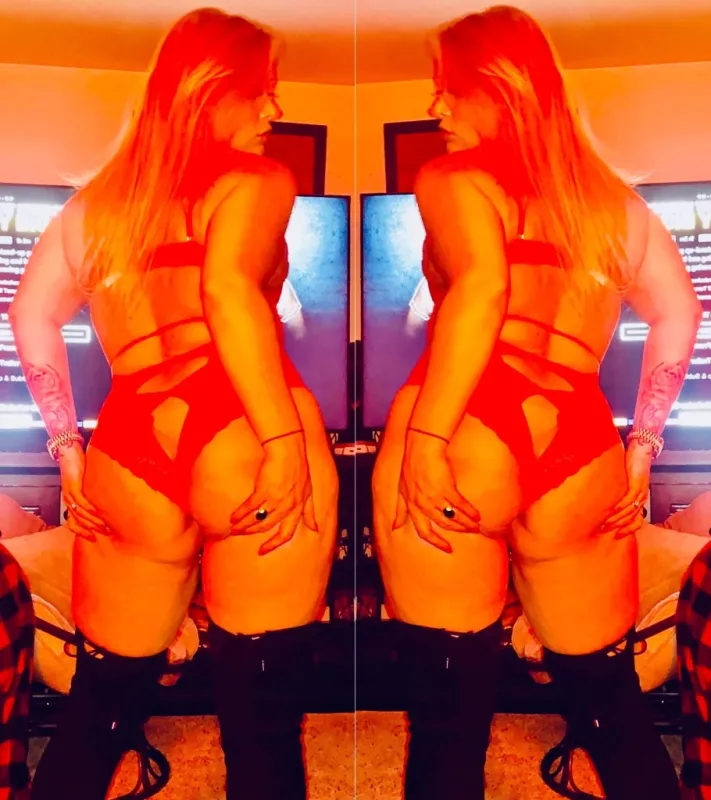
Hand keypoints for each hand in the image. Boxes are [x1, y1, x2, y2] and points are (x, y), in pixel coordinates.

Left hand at [58, 444, 107, 540]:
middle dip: (91, 529)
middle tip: (104, 533)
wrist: (69, 452)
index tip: (93, 538)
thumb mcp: (84, 484)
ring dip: (92, 521)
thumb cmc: (78, 467)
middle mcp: (67, 500)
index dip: (81, 532)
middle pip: (77, 521)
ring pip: (79, 513)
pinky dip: (89, 508)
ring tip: (104, 525)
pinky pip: (81, 501)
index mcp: (70, 501)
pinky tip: (97, 512)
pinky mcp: (73, 486)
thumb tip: (103, 502)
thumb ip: (90, 493)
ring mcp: (69, 494)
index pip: (72, 523)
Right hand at [230, 435, 317, 554]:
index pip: (286, 533)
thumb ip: (310, 512)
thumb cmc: (299, 468)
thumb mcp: (309, 492)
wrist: (289, 450)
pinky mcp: (264, 490)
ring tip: (233, 528)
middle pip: (267, 527)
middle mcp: (287, 507)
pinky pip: (249, 507)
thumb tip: (315, 529)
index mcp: (298, 509)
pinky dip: (240, 513)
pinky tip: (232, 517)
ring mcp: (275, 499)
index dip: (274, 544)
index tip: (262, 550)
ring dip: (243, 526)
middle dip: (252, 533)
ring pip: (257, 519)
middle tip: (239, 534)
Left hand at [393, 430, 480, 552]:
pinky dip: (470, 511)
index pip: (423, 531)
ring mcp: (435, 496)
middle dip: (458, 530)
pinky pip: (460, 505)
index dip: (436, 542)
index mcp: (412, 506)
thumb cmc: (410, 466)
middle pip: (443, 524)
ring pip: (453, 517)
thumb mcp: (400, 490)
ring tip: (476, 526)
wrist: (421, 447)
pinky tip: (477, 515)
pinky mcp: (446, 487)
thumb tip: (394, 527)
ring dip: (466, 523)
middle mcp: (423, 504)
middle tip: (470, 532)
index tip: (448, 548)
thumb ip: (400, 510)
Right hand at [601, 441, 652, 537]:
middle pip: (632, 519)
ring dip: (617, 518)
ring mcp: (640, 491)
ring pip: (630, 511)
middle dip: (618, 526)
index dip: (627, 530)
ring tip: (605, 523)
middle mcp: (641, 498)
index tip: (616, 536)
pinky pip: (629, 498)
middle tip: (604, 530)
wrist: (641, 449)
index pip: (637, 521)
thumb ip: (619, 491)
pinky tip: (612, 510)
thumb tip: (605, 500)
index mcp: (639, 499)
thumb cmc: (631, 463)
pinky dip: (620, 506)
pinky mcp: (637, 483)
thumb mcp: (626, 481)